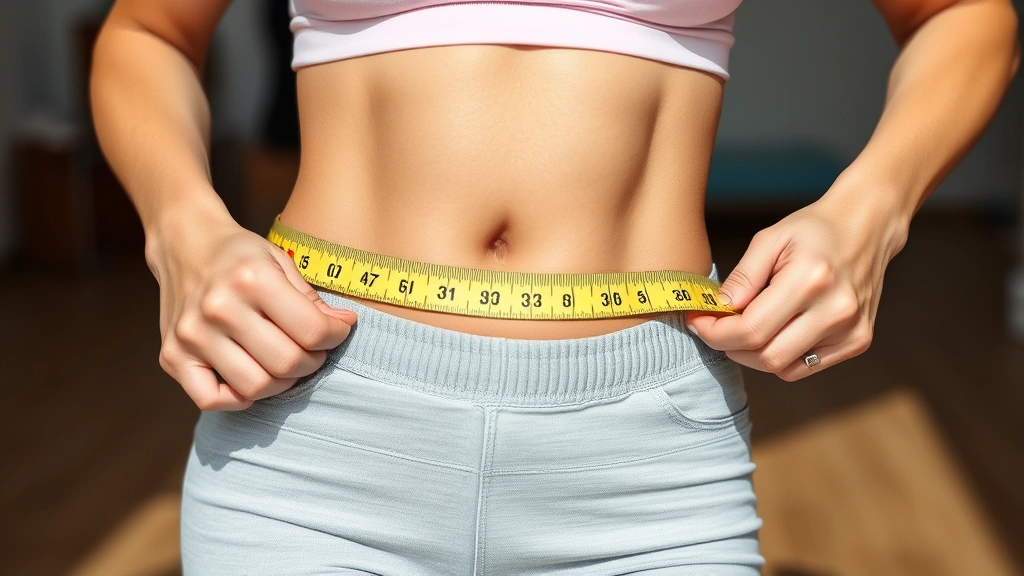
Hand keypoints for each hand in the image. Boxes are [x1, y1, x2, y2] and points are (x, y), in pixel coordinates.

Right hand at [147, 209, 356, 409]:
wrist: (184, 244)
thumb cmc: (240, 255)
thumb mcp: (280, 261)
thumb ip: (311, 299)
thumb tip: (344, 325)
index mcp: (251, 278)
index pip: (312, 331)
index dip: (335, 337)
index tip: (337, 331)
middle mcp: (218, 308)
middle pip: (286, 363)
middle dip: (312, 362)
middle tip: (314, 351)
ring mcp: (192, 335)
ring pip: (254, 386)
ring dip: (281, 383)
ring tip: (286, 363)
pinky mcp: (171, 355)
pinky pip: (211, 399)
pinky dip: (238, 399)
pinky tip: (251, 377)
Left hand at [684, 194, 907, 380]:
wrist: (866, 228)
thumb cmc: (813, 230)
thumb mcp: (769, 239)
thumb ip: (742, 277)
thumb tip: (716, 311)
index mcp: (811, 281)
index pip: (751, 329)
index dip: (716, 333)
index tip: (697, 321)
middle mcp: (836, 311)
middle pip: (766, 356)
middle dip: (730, 346)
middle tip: (716, 327)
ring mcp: (851, 331)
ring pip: (782, 368)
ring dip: (753, 355)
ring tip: (745, 328)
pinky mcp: (857, 342)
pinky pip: (804, 367)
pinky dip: (780, 357)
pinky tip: (775, 332)